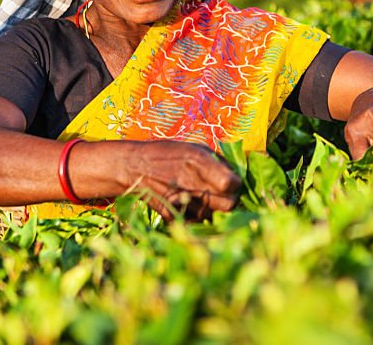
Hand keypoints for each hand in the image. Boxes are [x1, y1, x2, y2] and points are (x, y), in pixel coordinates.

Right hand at [125, 141, 241, 221]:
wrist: (133, 167)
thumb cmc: (168, 154)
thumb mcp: (195, 148)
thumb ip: (220, 161)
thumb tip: (239, 175)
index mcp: (198, 162)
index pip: (232, 184)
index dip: (236, 183)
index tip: (232, 180)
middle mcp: (191, 184)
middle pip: (228, 205)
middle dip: (230, 199)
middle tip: (224, 192)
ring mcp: (181, 202)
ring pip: (215, 216)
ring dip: (216, 209)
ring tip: (207, 197)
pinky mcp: (173, 216)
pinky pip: (198, 223)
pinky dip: (201, 218)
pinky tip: (196, 206)